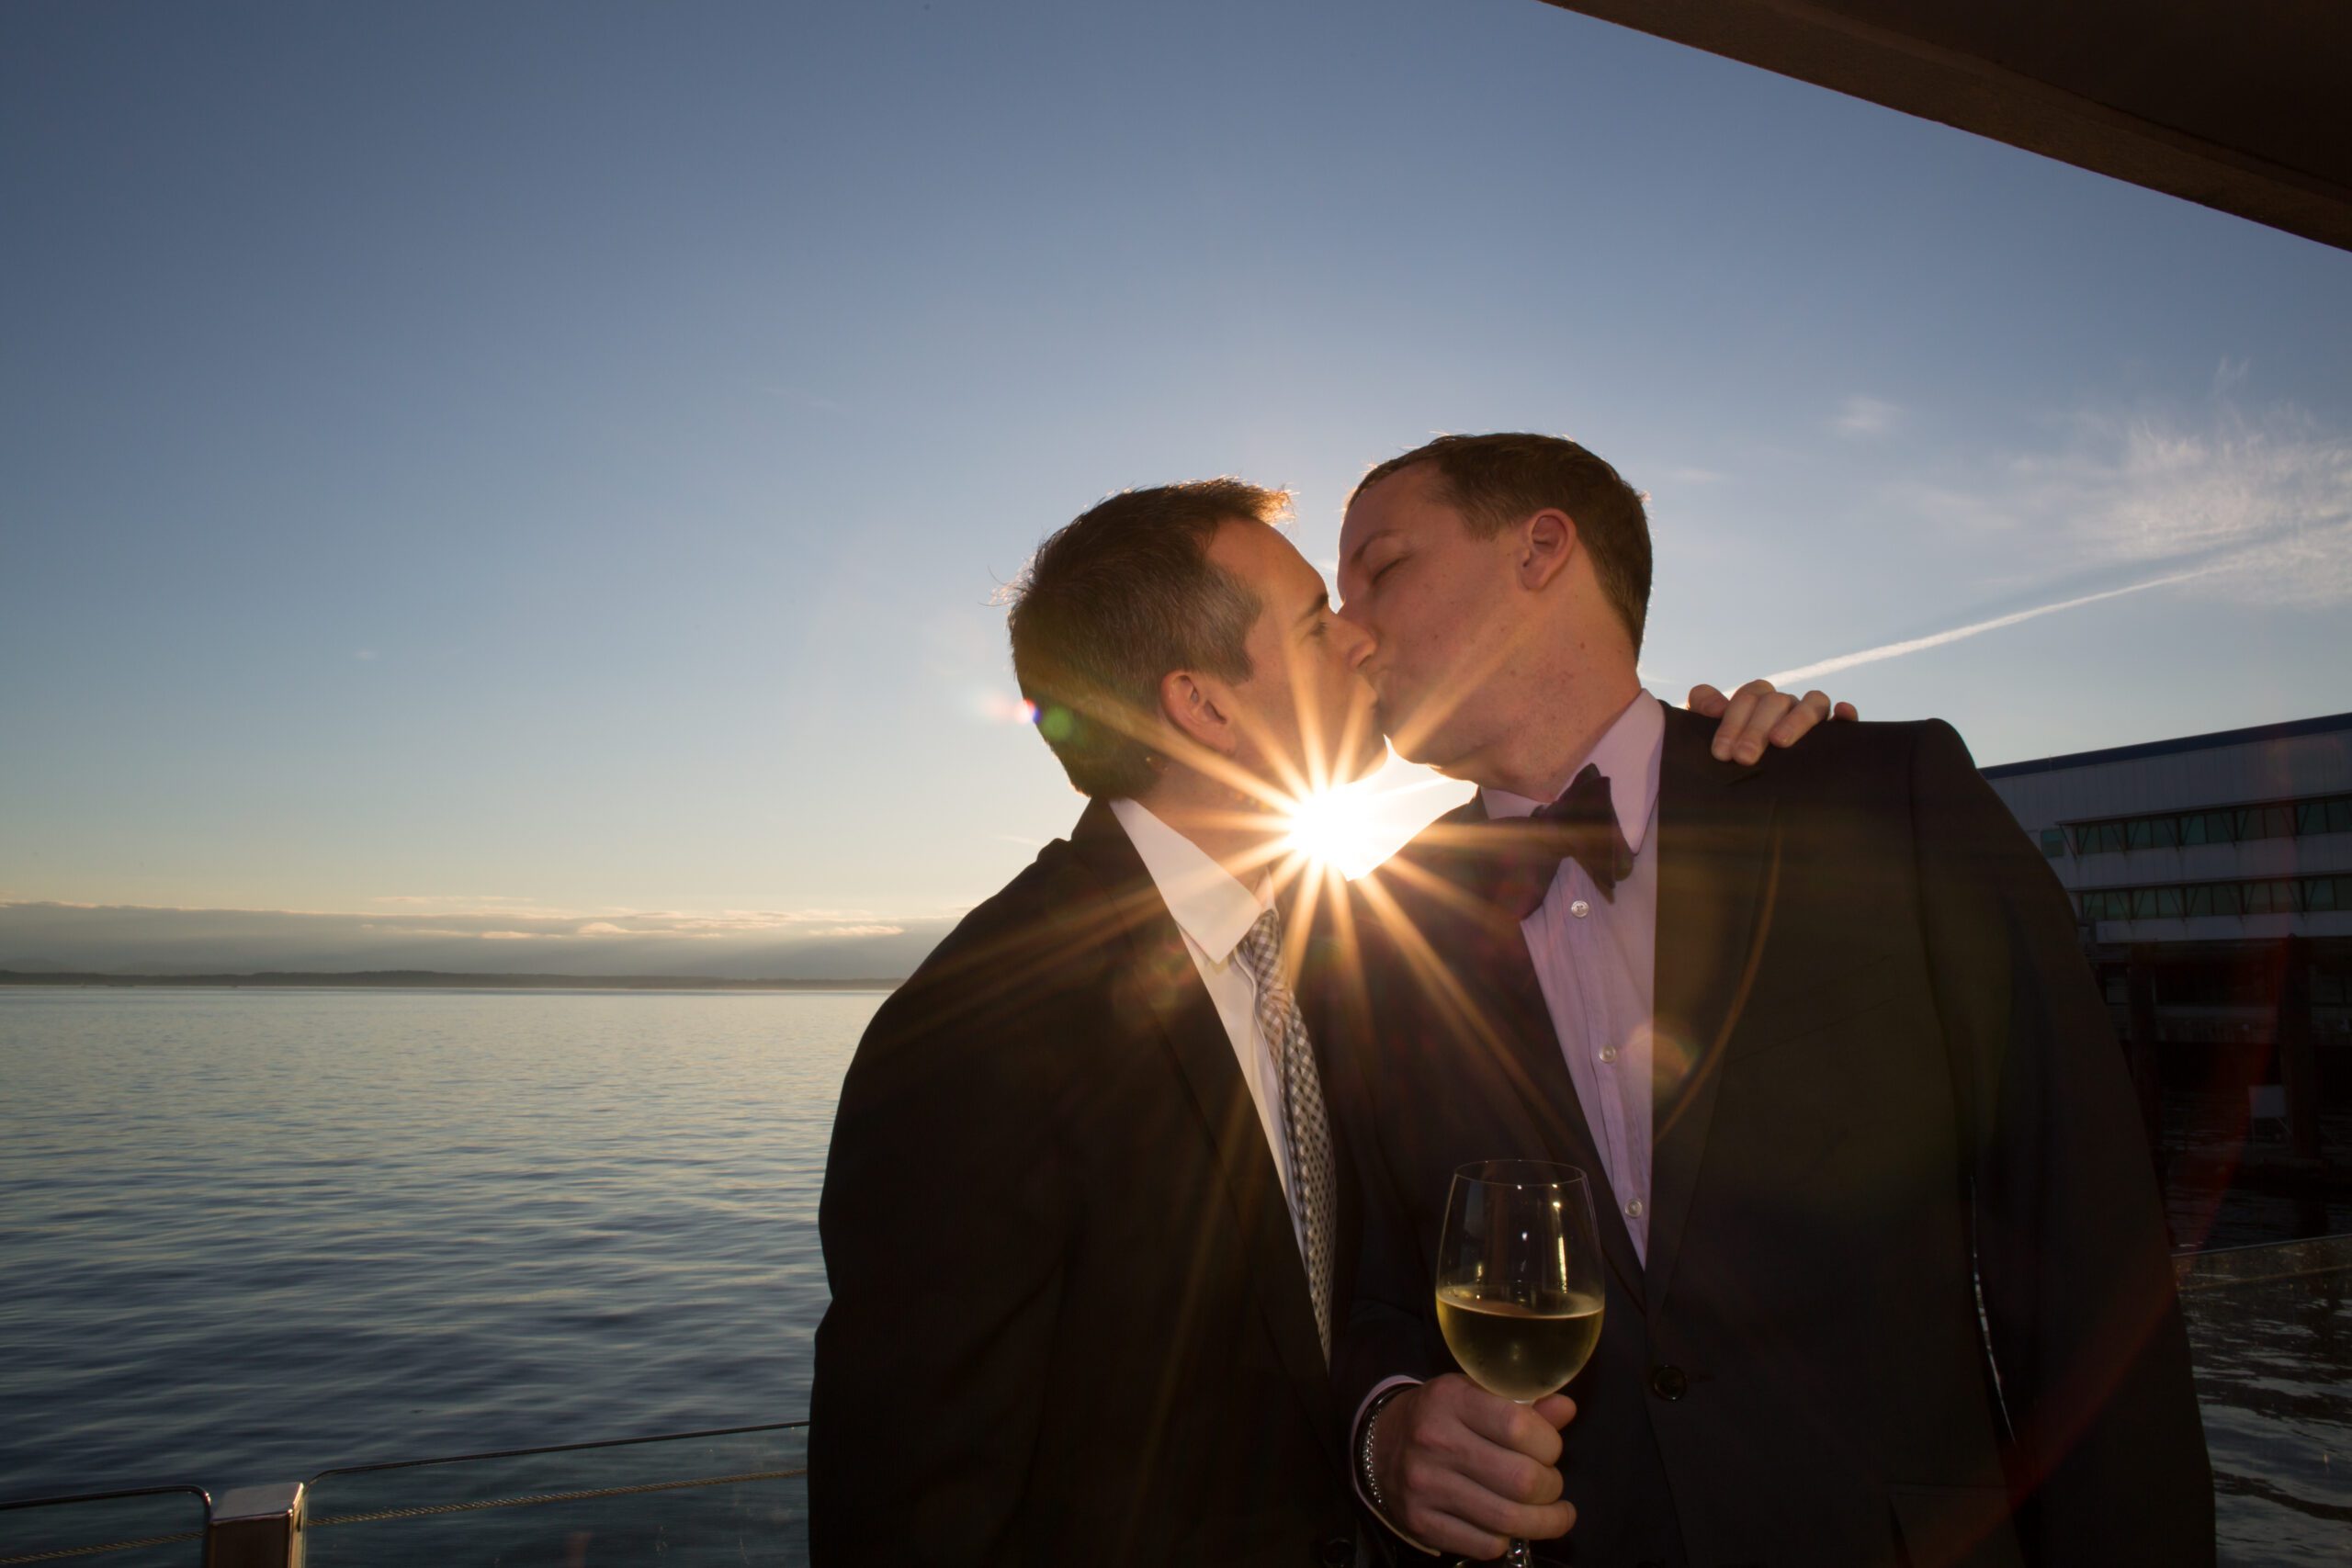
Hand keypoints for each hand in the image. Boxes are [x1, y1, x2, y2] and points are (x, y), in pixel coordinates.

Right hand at [1370, 1374, 1576, 1559]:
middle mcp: (1434, 1440)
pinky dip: (1506, 1540)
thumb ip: (1524, 1404)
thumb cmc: (1443, 1417)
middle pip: (1521, 1480)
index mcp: (1451, 1398)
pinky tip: (1509, 1527)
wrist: (1381, 1444)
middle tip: (1552, 1485)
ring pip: (1508, 1520)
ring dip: (1544, 1522)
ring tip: (1554, 1515)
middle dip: (1552, 1487)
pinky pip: (1484, 1545)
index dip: (1550, 1445)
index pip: (1520, 1427)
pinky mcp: (1420, 1522)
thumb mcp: (1476, 1395)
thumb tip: (1566, 1409)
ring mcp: (1424, 1485)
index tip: (1551, 1450)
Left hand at [1686, 679, 1857, 764]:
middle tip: (1744, 757)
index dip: (1733, 722)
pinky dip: (1845, 714)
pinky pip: (1845, 719)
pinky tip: (1842, 715)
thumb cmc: (1728, 760)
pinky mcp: (1835, 736)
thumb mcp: (1709, 738)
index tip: (1722, 753)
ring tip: (1781, 742)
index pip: (1749, 697)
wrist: (1744, 793)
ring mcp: (1811, 718)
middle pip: (1776, 701)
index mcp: (1757, 701)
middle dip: (1756, 728)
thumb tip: (1714, 706)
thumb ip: (1702, 712)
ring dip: (1797, 719)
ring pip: (1813, 702)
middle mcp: (1785, 706)